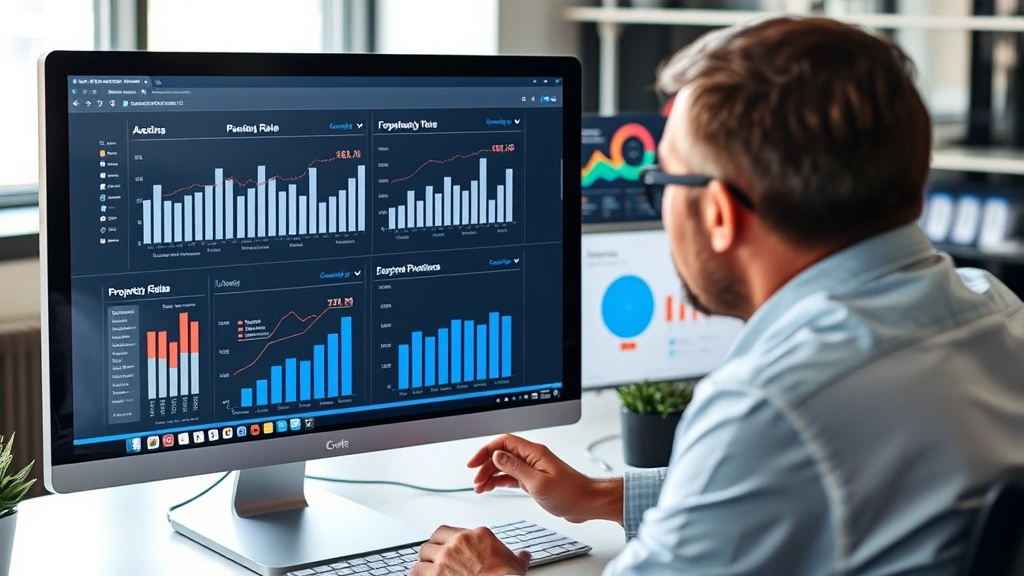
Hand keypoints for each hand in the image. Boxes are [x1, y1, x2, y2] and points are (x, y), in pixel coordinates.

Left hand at [411, 525, 529, 575]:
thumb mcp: (516, 564)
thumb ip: (517, 556)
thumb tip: (523, 555)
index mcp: (476, 535)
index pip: (448, 530)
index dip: (443, 541)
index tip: (444, 548)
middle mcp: (457, 543)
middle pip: (433, 541)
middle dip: (432, 551)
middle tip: (434, 560)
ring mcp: (445, 559)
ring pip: (423, 555)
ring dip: (424, 563)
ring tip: (426, 570)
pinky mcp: (436, 575)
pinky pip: (416, 572)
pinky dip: (417, 575)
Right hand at [468, 434, 622, 524]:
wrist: (586, 503)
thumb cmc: (570, 493)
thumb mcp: (538, 483)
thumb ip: (515, 468)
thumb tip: (496, 455)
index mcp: (533, 452)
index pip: (503, 442)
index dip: (485, 450)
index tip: (473, 463)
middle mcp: (532, 457)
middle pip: (501, 454)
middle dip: (485, 465)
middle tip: (476, 480)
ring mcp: (532, 468)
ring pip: (504, 466)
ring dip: (490, 475)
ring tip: (480, 487)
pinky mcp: (533, 479)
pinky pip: (511, 477)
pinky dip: (499, 482)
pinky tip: (491, 488)